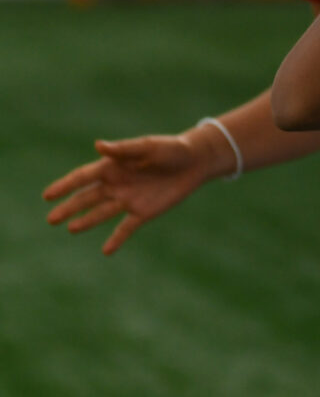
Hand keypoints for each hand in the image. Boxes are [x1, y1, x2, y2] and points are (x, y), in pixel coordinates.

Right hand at [41, 128, 226, 253]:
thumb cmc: (170, 149)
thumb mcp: (147, 147)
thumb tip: (98, 146)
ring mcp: (128, 199)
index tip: (47, 195)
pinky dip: (117, 239)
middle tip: (51, 219)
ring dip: (86, 221)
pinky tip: (106, 251)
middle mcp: (116, 185)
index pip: (82, 177)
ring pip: (101, 213)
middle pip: (87, 198)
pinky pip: (126, 227)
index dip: (65, 186)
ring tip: (70, 229)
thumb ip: (123, 150)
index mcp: (112, 167)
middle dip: (69, 208)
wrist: (195, 161)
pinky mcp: (144, 212)